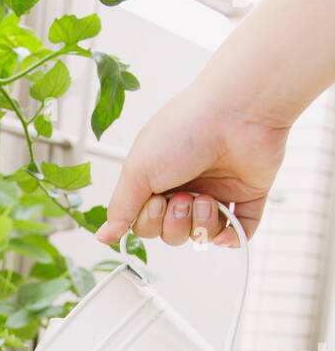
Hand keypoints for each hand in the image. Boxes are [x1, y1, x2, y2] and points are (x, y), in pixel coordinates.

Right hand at [95, 83, 289, 247]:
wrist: (239, 112)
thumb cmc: (186, 129)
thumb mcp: (138, 170)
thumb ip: (120, 208)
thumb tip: (103, 236)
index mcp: (157, 178)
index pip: (145, 223)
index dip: (149, 222)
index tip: (156, 200)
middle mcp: (185, 186)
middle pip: (171, 233)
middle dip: (175, 223)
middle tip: (183, 197)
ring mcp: (216, 192)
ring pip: (201, 236)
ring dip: (201, 224)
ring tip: (208, 199)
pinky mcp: (246, 196)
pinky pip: (238, 233)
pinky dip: (231, 237)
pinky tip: (225, 230)